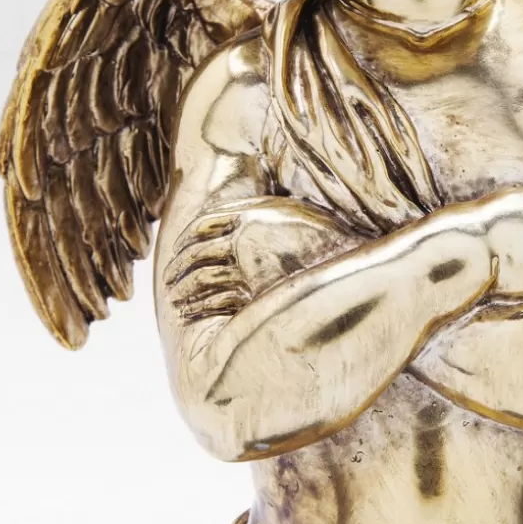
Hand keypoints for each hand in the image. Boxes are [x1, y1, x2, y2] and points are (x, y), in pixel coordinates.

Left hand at [162, 197, 360, 318]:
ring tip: (176, 301)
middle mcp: (247, 230)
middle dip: (179, 267)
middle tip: (168, 280)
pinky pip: (217, 296)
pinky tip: (190, 313)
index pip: (205, 223)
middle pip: (197, 249)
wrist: (354, 262)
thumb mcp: (294, 216)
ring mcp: (252, 258)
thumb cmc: (329, 241)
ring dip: (184, 290)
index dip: (187, 240)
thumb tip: (248, 221)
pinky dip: (198, 305)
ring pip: (202, 275)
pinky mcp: (257, 286)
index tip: (178, 251)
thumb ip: (267, 216)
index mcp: (254, 210)